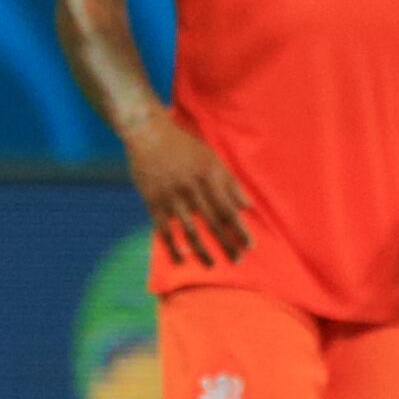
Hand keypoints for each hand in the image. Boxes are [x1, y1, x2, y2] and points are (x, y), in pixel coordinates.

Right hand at [127, 110, 250, 266]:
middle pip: (213, 223)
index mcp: (210, 177)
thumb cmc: (184, 146)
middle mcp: (192, 188)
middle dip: (227, 244)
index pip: (229, 209)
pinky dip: (172, 246)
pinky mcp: (153, 201)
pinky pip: (164, 230)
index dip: (240, 229)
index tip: (250, 246)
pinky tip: (180, 259)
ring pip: (190, 230)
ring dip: (202, 250)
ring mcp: (171, 196)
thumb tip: (248, 205)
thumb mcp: (211, 158)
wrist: (148, 134)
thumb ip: (230, 182)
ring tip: (212, 264)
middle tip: (237, 261)